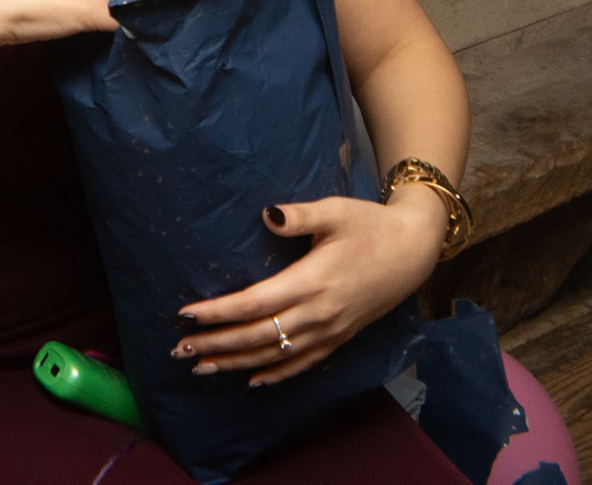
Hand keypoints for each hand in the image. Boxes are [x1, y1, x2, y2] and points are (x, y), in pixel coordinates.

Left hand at [169, 193, 445, 386]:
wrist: (413, 251)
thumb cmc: (370, 225)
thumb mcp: (335, 211)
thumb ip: (299, 215)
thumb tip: (267, 213)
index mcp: (312, 281)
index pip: (254, 304)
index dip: (218, 312)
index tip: (185, 316)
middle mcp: (318, 314)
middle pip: (257, 336)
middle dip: (216, 344)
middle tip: (178, 349)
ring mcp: (329, 331)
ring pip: (275, 355)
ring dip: (236, 363)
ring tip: (201, 367)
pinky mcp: (339, 339)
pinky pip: (302, 364)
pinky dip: (275, 375)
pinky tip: (252, 381)